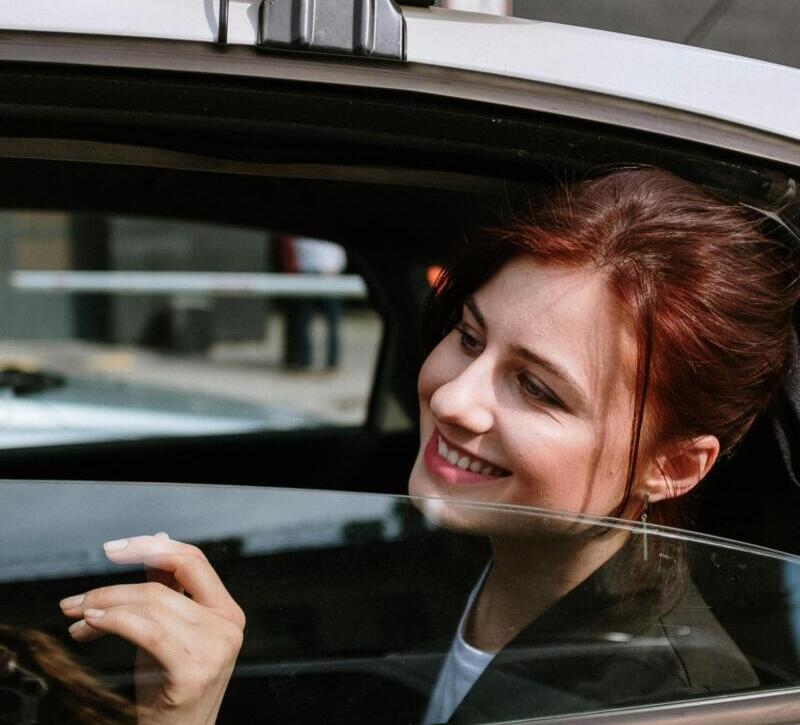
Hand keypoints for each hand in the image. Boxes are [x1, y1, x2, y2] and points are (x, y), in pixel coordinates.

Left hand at [60, 534, 244, 723]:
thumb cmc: (169, 689)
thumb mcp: (169, 631)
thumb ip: (167, 588)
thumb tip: (157, 540)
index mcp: (227, 611)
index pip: (193, 561)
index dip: (151, 548)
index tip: (113, 550)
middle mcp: (228, 625)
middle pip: (164, 584)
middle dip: (114, 586)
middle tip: (77, 599)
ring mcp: (215, 648)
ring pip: (151, 606)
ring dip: (104, 607)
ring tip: (78, 618)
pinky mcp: (193, 671)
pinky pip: (148, 632)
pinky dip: (115, 622)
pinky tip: (92, 624)